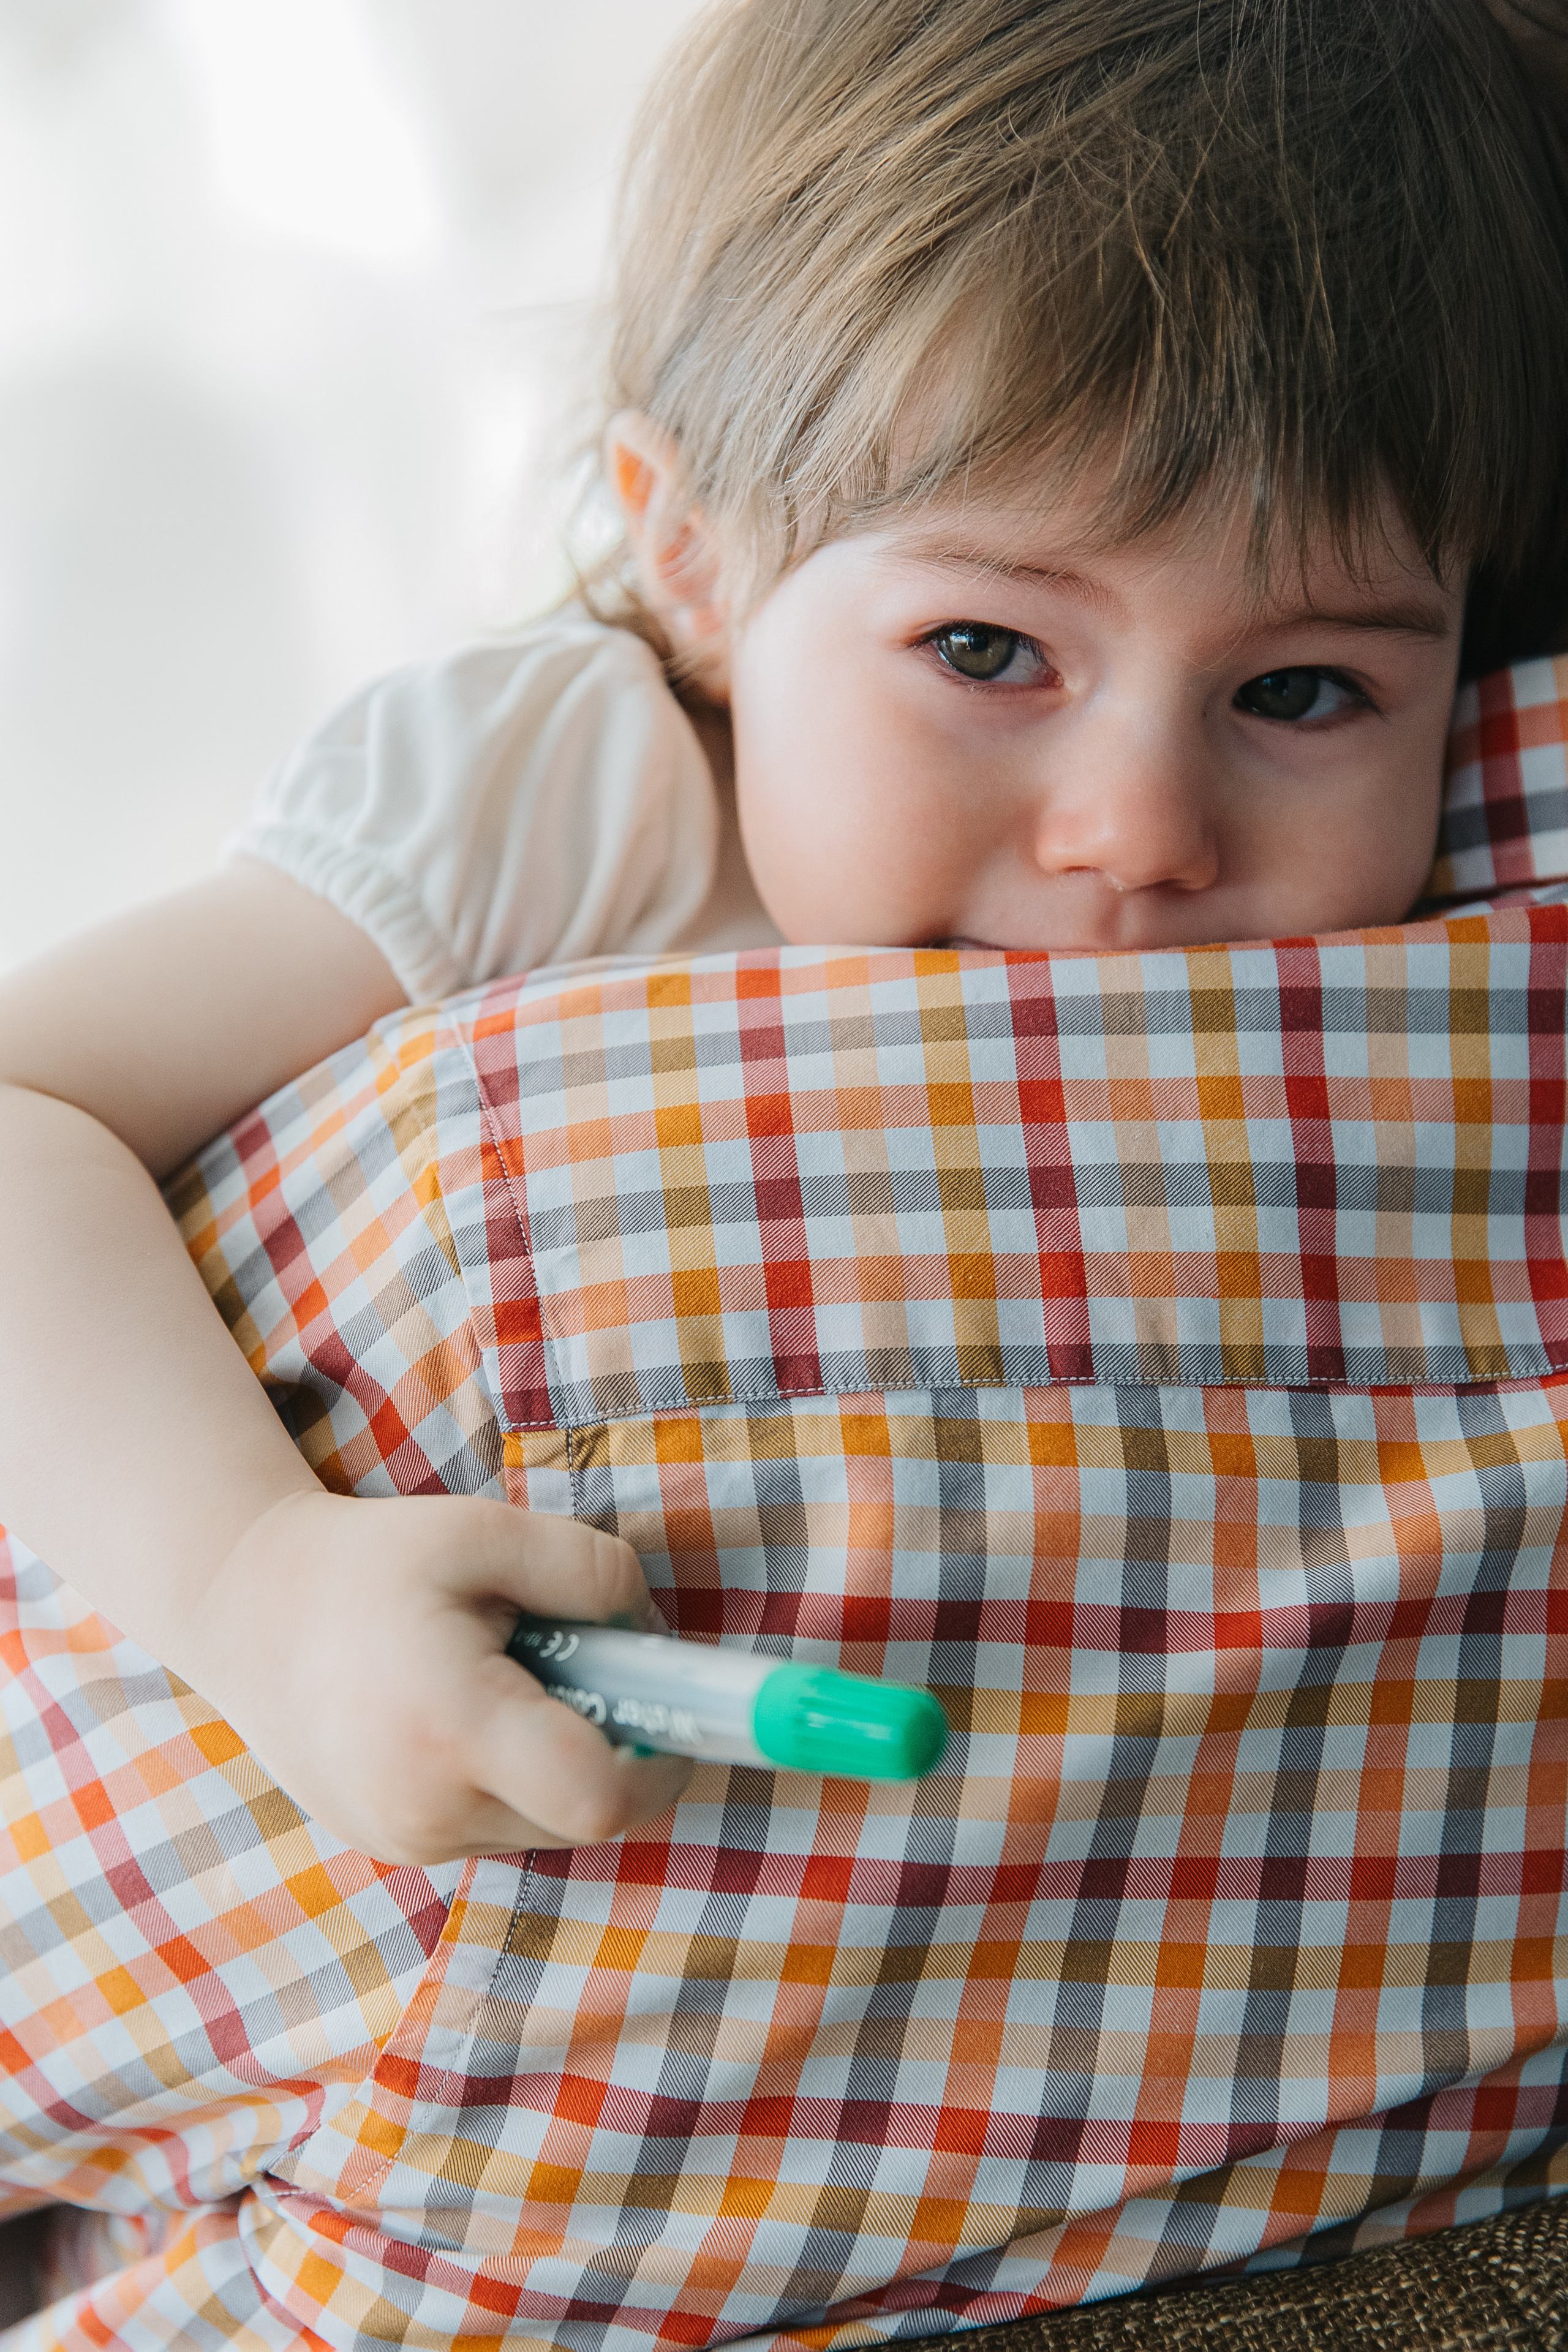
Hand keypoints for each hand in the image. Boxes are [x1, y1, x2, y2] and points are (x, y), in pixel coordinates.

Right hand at [181, 1489, 691, 1863]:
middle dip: (612, 1746)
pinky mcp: (396, 1850)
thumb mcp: (486, 1532)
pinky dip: (512, 1775)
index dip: (663, 1759)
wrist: (244, 1612)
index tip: (668, 1703)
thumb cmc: (371, 1563)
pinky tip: (469, 1707)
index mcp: (455, 1731)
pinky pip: (498, 1824)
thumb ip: (592, 1571)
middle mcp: (430, 1811)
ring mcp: (408, 1843)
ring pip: (545, 1824)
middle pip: (585, 1814)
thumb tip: (655, 1637)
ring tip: (505, 1676)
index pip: (602, 1798)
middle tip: (577, 1663)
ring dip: (559, 1761)